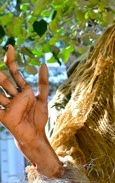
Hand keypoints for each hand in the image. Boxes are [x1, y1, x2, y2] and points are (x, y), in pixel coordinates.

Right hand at [0, 46, 62, 177]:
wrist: (35, 135)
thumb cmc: (38, 118)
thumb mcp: (43, 99)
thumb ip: (43, 82)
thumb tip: (43, 64)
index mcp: (22, 90)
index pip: (15, 72)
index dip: (11, 60)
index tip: (10, 46)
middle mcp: (13, 96)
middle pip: (4, 81)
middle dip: (0, 74)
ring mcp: (7, 106)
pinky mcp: (4, 116)